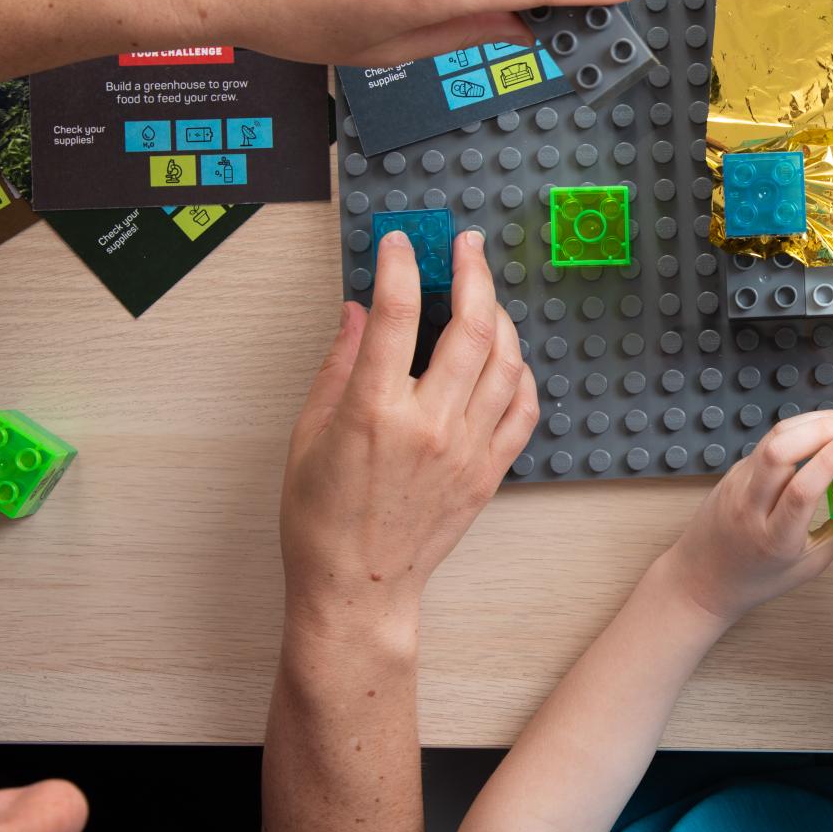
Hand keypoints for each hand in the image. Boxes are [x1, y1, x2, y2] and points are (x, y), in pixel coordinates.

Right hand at [279, 228, 538, 632]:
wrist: (357, 588)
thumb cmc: (321, 520)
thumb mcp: (308, 434)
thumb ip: (337, 365)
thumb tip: (357, 311)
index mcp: (373, 411)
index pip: (396, 314)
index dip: (400, 265)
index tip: (400, 243)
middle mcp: (429, 424)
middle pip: (469, 328)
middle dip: (471, 273)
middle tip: (465, 246)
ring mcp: (467, 449)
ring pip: (506, 363)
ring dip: (500, 318)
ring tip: (485, 296)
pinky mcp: (489, 472)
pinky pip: (524, 410)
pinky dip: (521, 375)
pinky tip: (506, 358)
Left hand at [659, 411, 832, 623]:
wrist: (701, 580)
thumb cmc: (755, 579)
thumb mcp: (806, 567)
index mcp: (774, 538)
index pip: (800, 490)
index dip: (829, 460)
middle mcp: (751, 507)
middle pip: (780, 452)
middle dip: (822, 429)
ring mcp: (737, 484)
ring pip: (773, 440)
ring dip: (812, 422)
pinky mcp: (734, 471)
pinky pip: (767, 443)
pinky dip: (798, 430)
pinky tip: (822, 430)